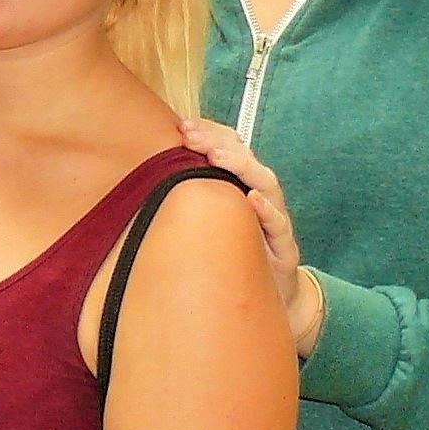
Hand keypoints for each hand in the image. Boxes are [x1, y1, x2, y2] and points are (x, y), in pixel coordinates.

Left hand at [178, 120, 323, 356]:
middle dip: (218, 142)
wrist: (272, 304)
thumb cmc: (235, 260)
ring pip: (265, 184)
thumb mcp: (210, 229)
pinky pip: (278, 225)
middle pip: (245, 159)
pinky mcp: (285, 248)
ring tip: (217, 156)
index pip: (229, 150)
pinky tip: (252, 199)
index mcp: (241, 188)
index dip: (209, 133)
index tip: (183, 125)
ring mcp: (274, 222)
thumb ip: (189, 206)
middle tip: (191, 134)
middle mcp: (261, 198)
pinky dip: (267, 211)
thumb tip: (144, 186)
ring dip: (241, 166)